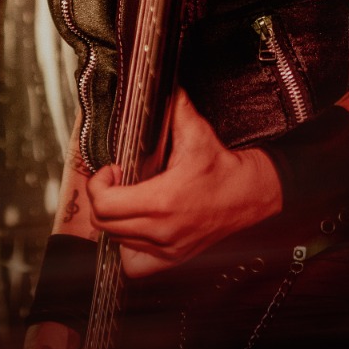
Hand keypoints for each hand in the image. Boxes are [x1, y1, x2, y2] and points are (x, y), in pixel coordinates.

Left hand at [86, 89, 281, 277]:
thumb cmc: (222, 168)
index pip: (104, 204)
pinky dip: (128, 247)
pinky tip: (135, 228)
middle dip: (103, 198)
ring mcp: (167, 248)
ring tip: (127, 200)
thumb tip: (164, 85)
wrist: (249, 195)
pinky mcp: (173, 257)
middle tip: (116, 182)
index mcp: (162, 200)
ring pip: (116, 241)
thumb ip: (175, 107)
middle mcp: (162, 229)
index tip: (112, 170)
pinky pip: (134, 263)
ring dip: (115, 220)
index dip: (99, 184)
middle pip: (104, 223)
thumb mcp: (197, 133)